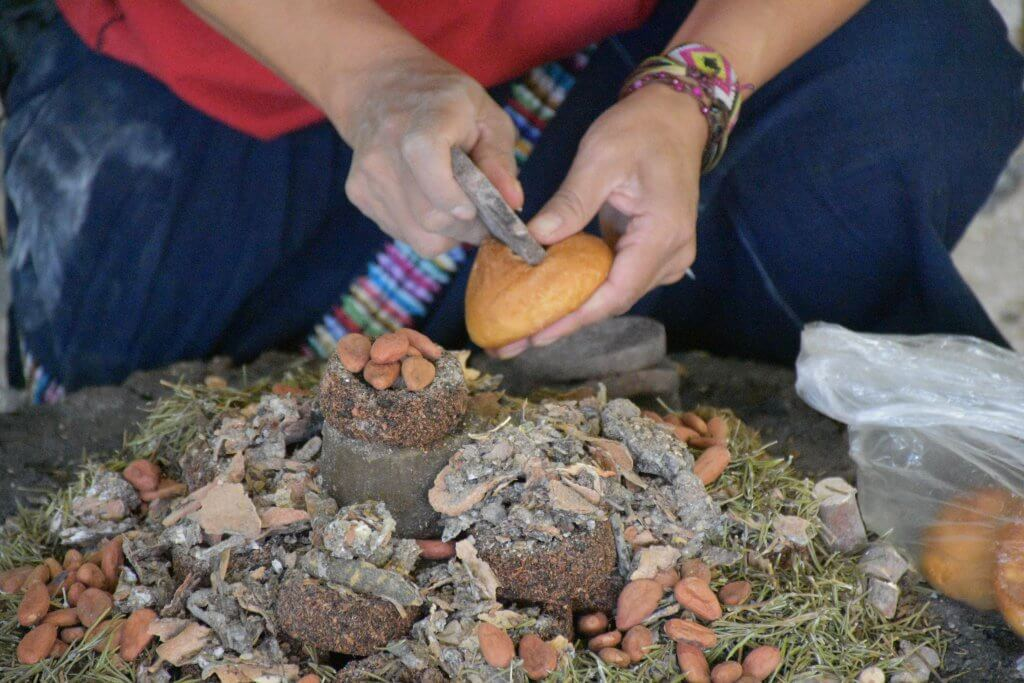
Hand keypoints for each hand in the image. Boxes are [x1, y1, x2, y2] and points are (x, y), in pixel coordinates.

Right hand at [332, 55, 521, 256]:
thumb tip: (513, 203)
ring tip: (459, 209)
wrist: (380, 88)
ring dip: (449, 234)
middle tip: (483, 216)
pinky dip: (426, 230)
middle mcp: (387, 146)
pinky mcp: (358, 193)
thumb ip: (500, 160)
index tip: (474, 208)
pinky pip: (403, 234)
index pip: (426, 159)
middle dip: (467, 228)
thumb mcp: (485, 116)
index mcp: (425, 118)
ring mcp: (368, 173)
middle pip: (430, 216)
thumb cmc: (446, 104)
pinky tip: (431, 203)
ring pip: (419, 236)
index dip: (453, 196)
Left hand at [494, 85, 707, 357]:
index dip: (575, 318)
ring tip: (524, 328)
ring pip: (612, 294)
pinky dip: (581, 289)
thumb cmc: (641, 130)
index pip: (616, 292)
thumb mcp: (600, 160)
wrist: (675, 115)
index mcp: (662, 234)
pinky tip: (547, 298)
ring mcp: (664, 255)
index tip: (538, 335)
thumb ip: (569, 204)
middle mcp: (670, 254)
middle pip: (613, 302)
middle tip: (516, 342)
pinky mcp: (650, 250)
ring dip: (571, 311)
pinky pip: (614, 278)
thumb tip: (533, 243)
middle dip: (564, 323)